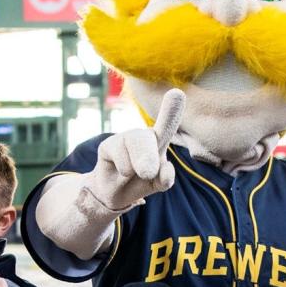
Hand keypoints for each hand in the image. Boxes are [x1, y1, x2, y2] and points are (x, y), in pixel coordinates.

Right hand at [86, 88, 185, 212]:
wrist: (114, 193)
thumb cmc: (140, 182)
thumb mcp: (157, 184)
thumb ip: (165, 179)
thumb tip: (166, 167)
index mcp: (159, 141)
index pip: (167, 125)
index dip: (171, 111)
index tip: (177, 93)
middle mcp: (143, 135)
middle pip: (148, 137)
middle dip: (148, 157)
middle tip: (147, 173)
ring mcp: (125, 137)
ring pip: (134, 142)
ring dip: (138, 162)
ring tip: (136, 174)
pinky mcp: (108, 144)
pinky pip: (120, 156)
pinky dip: (124, 170)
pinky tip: (122, 172)